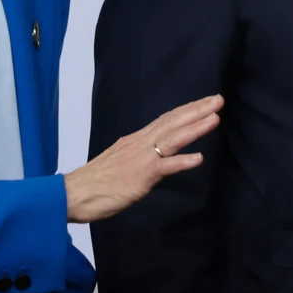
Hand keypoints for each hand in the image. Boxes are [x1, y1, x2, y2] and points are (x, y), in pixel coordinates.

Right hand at [66, 95, 223, 223]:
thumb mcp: (122, 160)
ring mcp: (141, 158)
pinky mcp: (140, 176)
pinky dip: (182, 161)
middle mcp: (140, 143)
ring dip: (195, 128)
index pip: (166, 119)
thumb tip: (156, 154)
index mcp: (137, 140)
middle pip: (173, 122)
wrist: (74, 193)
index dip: (187, 110)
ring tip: (215, 118)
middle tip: (218, 99)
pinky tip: (198, 158)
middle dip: (197, 110)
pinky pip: (164, 167)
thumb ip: (141, 155)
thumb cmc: (96, 181)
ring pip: (172, 138)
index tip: (206, 102)